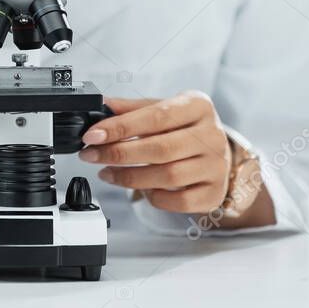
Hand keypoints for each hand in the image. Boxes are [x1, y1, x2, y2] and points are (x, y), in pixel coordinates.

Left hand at [79, 91, 231, 212]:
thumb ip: (132, 109)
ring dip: (129, 177)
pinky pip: (179, 201)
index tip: (92, 135)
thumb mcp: (162, 108)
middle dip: (118, 154)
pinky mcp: (214, 192)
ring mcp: (216, 166)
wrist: (217, 150)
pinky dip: (154, 197)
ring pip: (168, 176)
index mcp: (198, 106)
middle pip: (160, 149)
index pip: (155, 116)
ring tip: (107, 173)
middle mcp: (212, 136)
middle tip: (91, 155)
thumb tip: (102, 105)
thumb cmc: (184, 128)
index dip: (120, 127)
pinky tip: (140, 189)